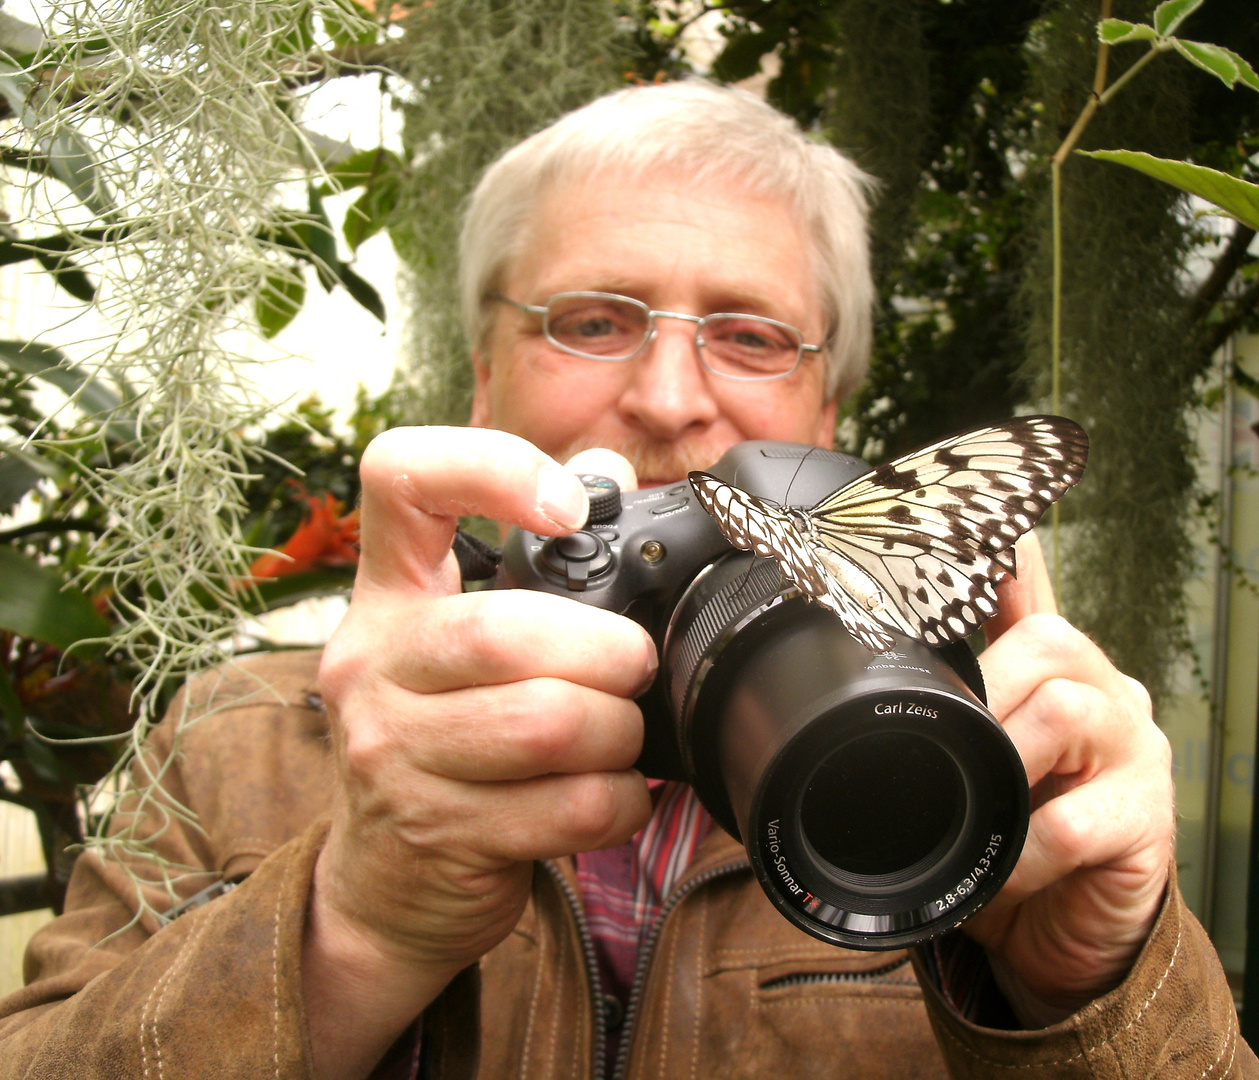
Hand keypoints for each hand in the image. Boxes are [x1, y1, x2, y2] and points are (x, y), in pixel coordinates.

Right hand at [304, 428, 654, 1077]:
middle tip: (634, 668)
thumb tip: (611, 474)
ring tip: (620, 737)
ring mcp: (392, 753)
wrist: (386, 887)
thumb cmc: (446, 746)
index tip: (569, 506)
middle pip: (506, 631)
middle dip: (608, 652)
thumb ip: (530, 573)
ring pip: (548, 723)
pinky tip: (613, 798)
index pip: (399, 480)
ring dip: (618, 732)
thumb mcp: (457, 652)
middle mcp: (373, 664)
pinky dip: (619, 802)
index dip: (491, 466)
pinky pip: (567, 807)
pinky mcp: (437, 833)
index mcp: (387, 596)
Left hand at [962, 533, 1172, 1025]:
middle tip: (947, 744)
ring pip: (1068, 712)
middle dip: (984, 691)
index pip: (1032, 597)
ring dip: (1006, 762)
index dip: (1002, 565)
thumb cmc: (1019, 833)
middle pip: (1050, 643)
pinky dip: (1022, 851)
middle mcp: (1108, 695)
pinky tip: (1007, 870)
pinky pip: (1072, 823)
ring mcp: (1138, 753)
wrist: (1067, 932)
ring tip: (981, 807)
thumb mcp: (980, 757)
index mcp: (1062, 672)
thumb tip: (900, 634)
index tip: (973, 554)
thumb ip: (960, 693)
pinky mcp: (1148, 822)